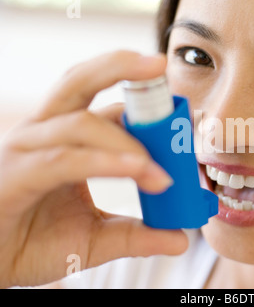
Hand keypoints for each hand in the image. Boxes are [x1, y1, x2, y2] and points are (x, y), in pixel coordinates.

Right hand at [0, 51, 187, 287]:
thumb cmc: (33, 242)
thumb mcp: (97, 239)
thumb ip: (137, 235)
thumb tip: (180, 239)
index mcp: (68, 138)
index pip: (110, 109)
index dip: (147, 109)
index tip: (183, 116)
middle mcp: (46, 133)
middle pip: (80, 82)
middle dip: (120, 67)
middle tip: (160, 65)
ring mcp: (27, 150)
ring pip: (79, 121)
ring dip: (127, 140)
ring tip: (163, 172)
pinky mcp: (16, 174)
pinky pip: (65, 160)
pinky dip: (103, 161)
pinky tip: (137, 168)